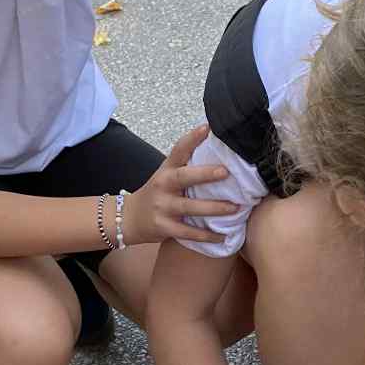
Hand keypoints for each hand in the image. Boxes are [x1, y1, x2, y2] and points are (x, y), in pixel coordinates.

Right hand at [123, 125, 236, 246]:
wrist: (129, 218)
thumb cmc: (158, 194)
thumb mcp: (167, 175)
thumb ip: (187, 166)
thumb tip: (220, 153)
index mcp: (167, 169)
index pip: (179, 149)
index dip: (192, 138)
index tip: (208, 128)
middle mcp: (163, 185)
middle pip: (183, 177)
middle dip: (204, 174)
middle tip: (226, 172)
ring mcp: (162, 206)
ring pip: (189, 207)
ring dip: (213, 208)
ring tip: (235, 208)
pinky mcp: (163, 226)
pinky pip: (187, 232)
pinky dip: (205, 235)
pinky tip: (223, 236)